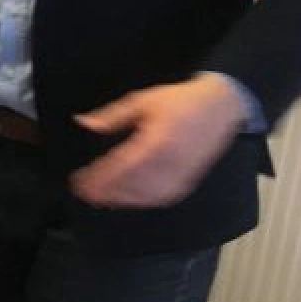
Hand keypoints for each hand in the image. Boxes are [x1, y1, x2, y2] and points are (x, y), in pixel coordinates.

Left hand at [70, 74, 248, 208]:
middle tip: (82, 191)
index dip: (99, 177)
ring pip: (147, 195)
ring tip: (98, 197)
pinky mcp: (189, 181)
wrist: (221, 107)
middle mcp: (171, 162)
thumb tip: (84, 122)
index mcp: (158, 141)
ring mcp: (182, 174)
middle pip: (133, 184)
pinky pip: (163, 197)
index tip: (78, 181)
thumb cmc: (179, 101)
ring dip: (120, 199)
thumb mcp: (143, 100)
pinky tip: (125, 199)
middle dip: (105, 191)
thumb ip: (113, 115)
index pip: (122, 165)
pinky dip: (142, 201)